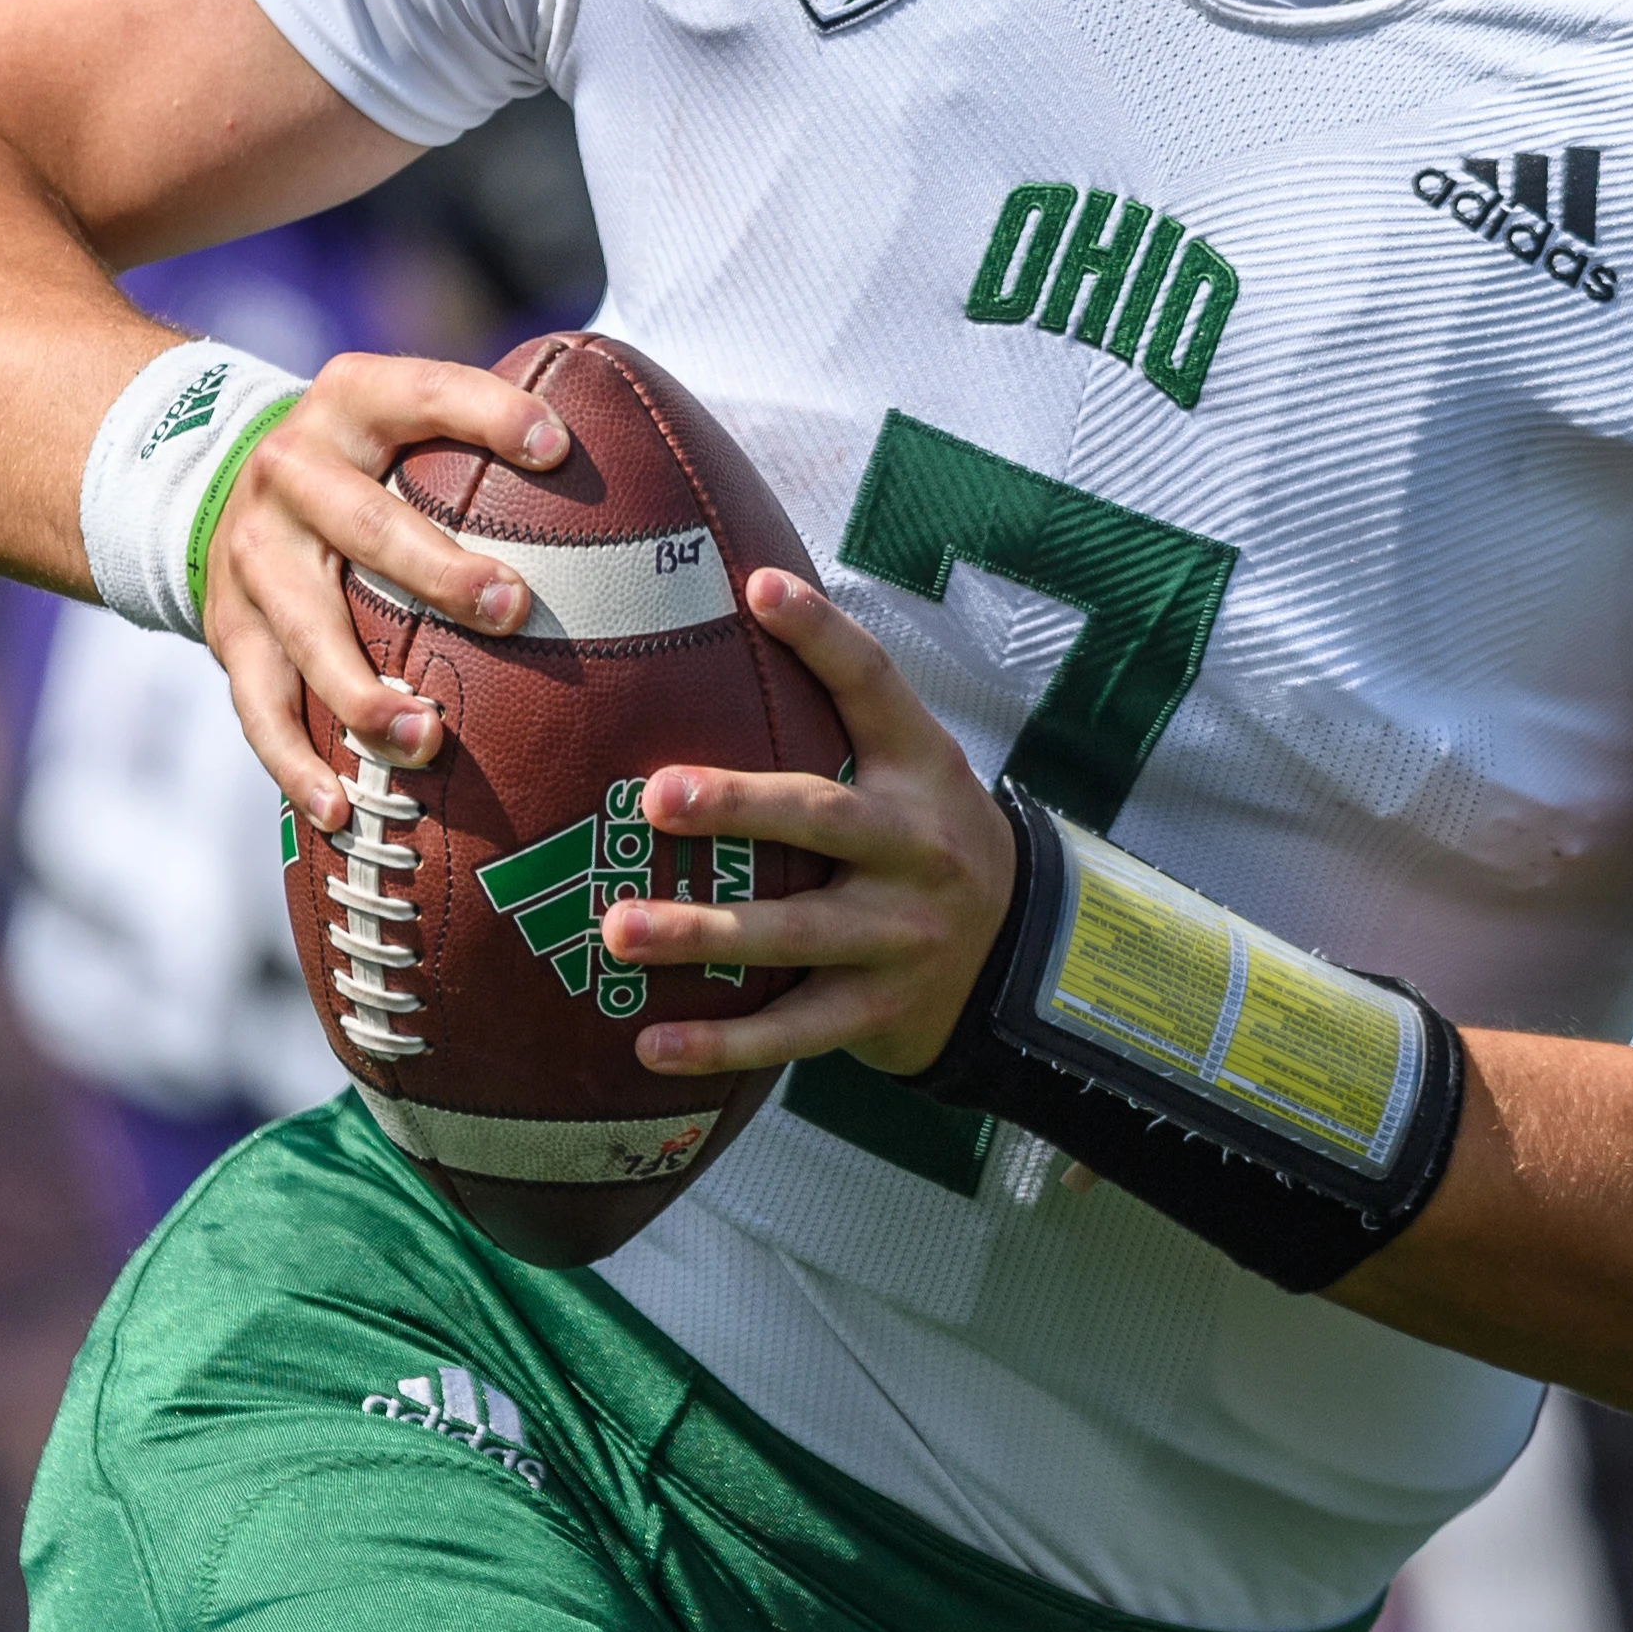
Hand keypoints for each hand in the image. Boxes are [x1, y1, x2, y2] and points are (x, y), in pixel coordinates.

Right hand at [192, 355, 576, 832]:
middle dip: (438, 570)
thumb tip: (652, 464)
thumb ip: (493, 431)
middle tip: (513, 608)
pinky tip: (339, 810)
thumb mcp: (405, 417)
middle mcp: (295, 472)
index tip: (558, 447)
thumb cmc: (364, 461)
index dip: (489, 413)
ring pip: (308, 629)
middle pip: (368, 524)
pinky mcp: (229, 631)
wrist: (203, 482)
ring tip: (427, 738)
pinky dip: (294, 763)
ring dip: (363, 691)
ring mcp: (254, 556)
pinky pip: (257, 706)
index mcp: (353, 402)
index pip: (426, 392)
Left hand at [596, 572, 1019, 1081]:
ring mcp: (903, 935)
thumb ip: (834, 711)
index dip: (823, 635)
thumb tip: (737, 598)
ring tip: (618, 931)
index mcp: (921, 768)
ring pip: (797, 934)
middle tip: (655, 797)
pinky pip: (793, 1031)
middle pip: (825, 819)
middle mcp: (920, 847)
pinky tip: (648, 1046)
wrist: (1014, 956)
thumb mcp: (908, 766)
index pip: (876, 686)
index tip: (758, 586)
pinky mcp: (879, 1010)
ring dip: (705, 934)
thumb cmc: (919, 835)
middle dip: (741, 807)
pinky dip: (722, 1044)